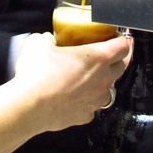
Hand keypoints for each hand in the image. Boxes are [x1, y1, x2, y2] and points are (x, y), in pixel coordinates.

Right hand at [0, 28, 130, 152]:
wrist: (29, 106)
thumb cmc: (37, 74)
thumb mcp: (38, 43)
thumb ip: (46, 38)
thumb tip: (47, 39)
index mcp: (98, 58)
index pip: (123, 46)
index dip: (121, 39)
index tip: (114, 37)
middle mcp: (103, 80)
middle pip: (121, 67)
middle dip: (115, 59)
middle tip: (103, 54)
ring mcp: (96, 100)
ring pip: (108, 88)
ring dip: (101, 81)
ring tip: (86, 77)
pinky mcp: (85, 115)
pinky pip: (92, 106)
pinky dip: (86, 100)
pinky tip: (74, 96)